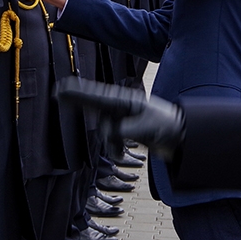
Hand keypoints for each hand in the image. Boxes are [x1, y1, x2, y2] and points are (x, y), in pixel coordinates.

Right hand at [56, 77, 184, 160]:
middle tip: (57, 93)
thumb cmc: (168, 126)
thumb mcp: (145, 127)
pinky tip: (120, 152)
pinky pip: (111, 140)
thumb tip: (110, 133)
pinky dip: (114, 148)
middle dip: (78, 101)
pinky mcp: (126, 131)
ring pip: (103, 130)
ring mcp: (123, 118)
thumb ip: (123, 129)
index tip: (62, 87)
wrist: (182, 138)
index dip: (78, 92)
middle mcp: (122, 107)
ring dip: (109, 142)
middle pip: (94, 104)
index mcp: (126, 101)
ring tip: (119, 149)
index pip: (97, 96)